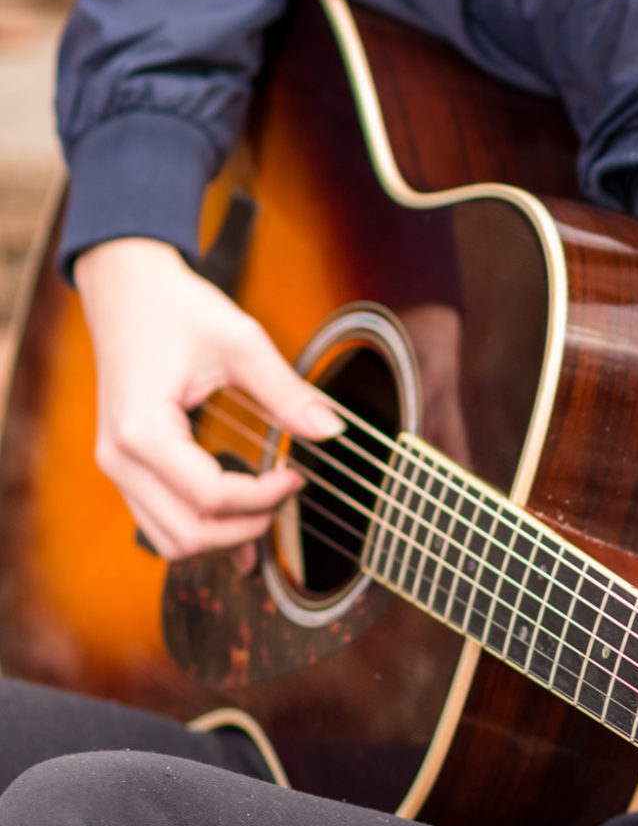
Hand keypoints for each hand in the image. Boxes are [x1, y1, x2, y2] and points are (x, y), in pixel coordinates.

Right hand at [75, 237, 339, 563]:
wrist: (125, 287)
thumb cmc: (177, 308)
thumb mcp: (241, 342)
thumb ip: (287, 391)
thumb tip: (334, 430)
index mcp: (143, 429)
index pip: (211, 496)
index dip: (264, 497)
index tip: (298, 476)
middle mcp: (119, 457)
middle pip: (188, 532)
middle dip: (247, 527)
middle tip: (287, 497)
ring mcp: (115, 466)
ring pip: (169, 539)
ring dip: (222, 537)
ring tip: (267, 509)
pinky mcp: (122, 465)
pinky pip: (158, 520)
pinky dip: (200, 528)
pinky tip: (240, 520)